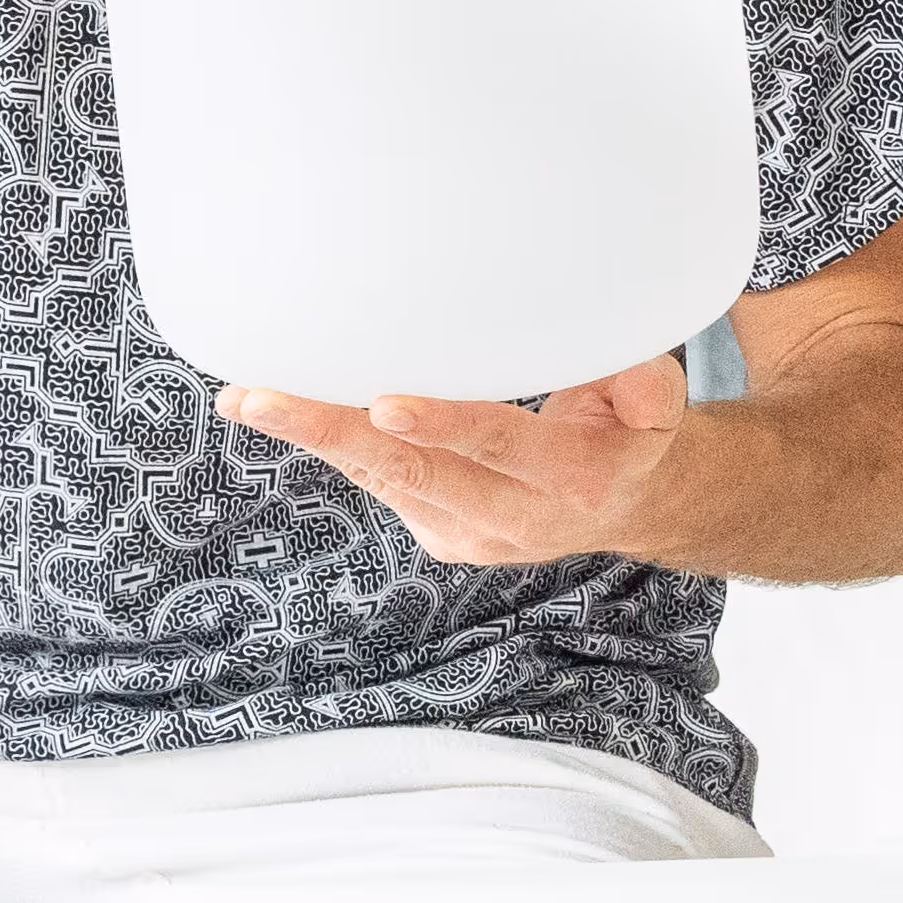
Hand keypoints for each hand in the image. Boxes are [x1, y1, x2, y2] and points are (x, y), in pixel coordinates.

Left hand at [214, 353, 695, 566]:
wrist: (624, 504)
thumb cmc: (629, 430)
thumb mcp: (656, 406)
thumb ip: (644, 386)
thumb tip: (635, 370)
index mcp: (568, 480)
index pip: (496, 447)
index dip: (444, 427)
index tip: (384, 405)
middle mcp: (509, 518)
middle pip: (409, 471)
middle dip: (331, 432)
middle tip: (263, 399)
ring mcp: (465, 532)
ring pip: (379, 478)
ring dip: (310, 437)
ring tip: (246, 397)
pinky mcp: (438, 531)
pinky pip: (378, 480)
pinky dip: (331, 443)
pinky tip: (279, 407)